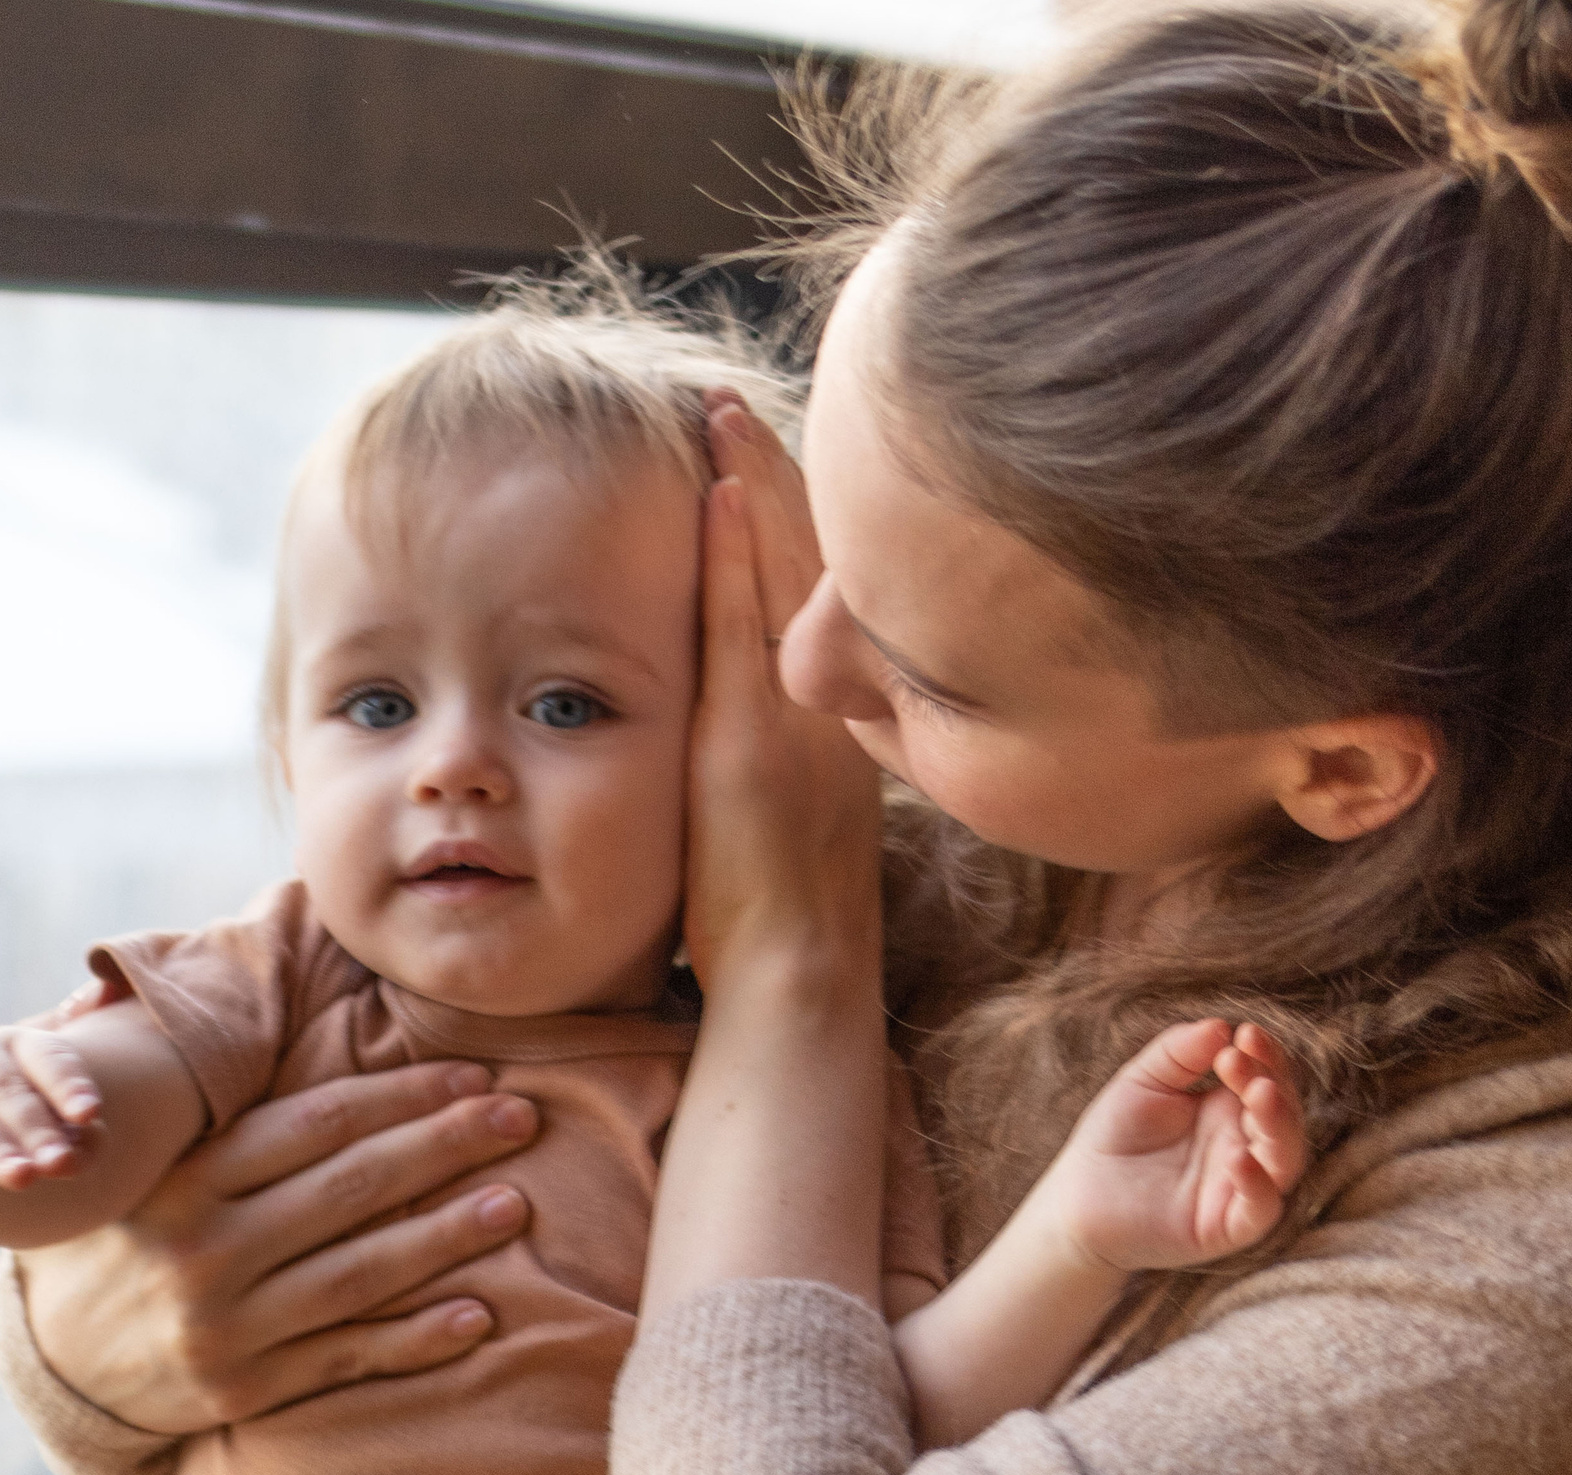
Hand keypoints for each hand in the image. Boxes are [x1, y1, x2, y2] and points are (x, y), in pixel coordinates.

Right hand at [0, 996, 107, 1203]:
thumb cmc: (31, 1126)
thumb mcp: (63, 1129)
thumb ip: (79, 1143)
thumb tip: (72, 1160)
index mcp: (21, 1046)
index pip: (48, 1059)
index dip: (68, 1085)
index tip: (90, 1114)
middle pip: (8, 1092)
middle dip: (36, 1130)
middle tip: (60, 1162)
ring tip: (22, 1179)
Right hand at [19, 1062, 541, 1434]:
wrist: (62, 1363)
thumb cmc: (135, 1243)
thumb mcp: (158, 1173)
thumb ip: (233, 1128)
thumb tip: (313, 1037)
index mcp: (187, 1180)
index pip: (316, 1123)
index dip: (402, 1096)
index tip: (471, 1076)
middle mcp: (206, 1249)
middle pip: (351, 1188)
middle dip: (445, 1147)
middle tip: (522, 1119)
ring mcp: (227, 1325)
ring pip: (360, 1273)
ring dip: (447, 1238)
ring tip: (515, 1205)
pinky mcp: (246, 1390)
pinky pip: (348, 1358)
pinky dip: (416, 1339)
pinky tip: (478, 1315)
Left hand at [684, 397, 883, 994]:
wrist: (801, 978)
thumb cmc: (788, 922)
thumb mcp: (802, 820)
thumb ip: (791, 759)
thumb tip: (767, 731)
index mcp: (854, 719)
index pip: (835, 599)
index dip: (810, 522)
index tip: (775, 457)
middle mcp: (842, 703)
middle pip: (820, 566)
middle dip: (784, 476)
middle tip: (741, 399)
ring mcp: (800, 716)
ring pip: (787, 576)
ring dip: (752, 484)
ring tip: (720, 410)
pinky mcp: (752, 740)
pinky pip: (742, 624)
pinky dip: (734, 551)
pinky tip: (717, 488)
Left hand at [1050, 1020, 1305, 1272]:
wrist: (1076, 1199)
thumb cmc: (1112, 1137)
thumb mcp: (1143, 1082)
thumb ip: (1179, 1053)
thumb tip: (1222, 1026)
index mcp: (1230, 1109)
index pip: (1269, 1076)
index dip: (1265, 1055)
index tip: (1244, 1035)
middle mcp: (1245, 1146)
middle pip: (1284, 1112)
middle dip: (1270, 1080)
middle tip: (1238, 1059)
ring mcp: (1240, 1187)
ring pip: (1285, 1158)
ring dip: (1279, 1124)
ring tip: (1260, 1092)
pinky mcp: (1226, 1228)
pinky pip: (1259, 1209)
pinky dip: (1257, 1184)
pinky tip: (1238, 1158)